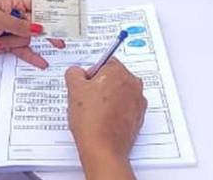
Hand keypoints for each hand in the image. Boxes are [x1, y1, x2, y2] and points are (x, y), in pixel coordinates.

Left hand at [0, 0, 64, 68]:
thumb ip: (20, 24)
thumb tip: (38, 27)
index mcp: (10, 2)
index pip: (35, 3)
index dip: (50, 8)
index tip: (65, 13)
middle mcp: (12, 15)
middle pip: (36, 21)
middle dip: (48, 28)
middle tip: (64, 34)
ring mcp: (10, 30)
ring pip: (29, 37)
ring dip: (32, 42)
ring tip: (42, 45)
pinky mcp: (6, 44)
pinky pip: (23, 50)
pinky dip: (32, 55)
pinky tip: (42, 61)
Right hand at [66, 59, 146, 173]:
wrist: (103, 149)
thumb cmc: (91, 120)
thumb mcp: (74, 89)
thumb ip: (74, 73)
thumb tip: (77, 72)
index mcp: (118, 72)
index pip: (104, 63)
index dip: (90, 75)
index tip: (85, 86)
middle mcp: (133, 84)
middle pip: (113, 77)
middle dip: (100, 86)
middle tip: (87, 100)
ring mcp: (138, 101)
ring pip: (119, 93)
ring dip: (108, 98)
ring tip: (95, 112)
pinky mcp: (138, 117)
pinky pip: (125, 107)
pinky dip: (116, 111)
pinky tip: (104, 120)